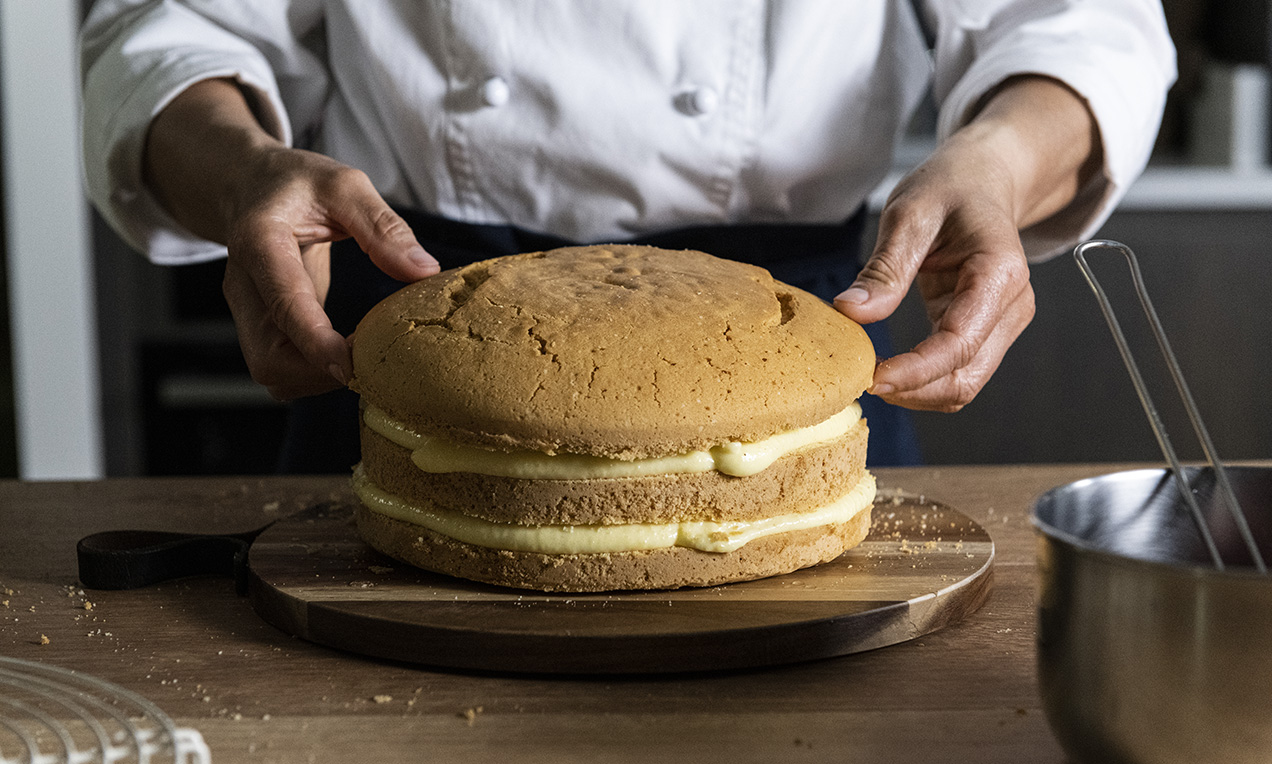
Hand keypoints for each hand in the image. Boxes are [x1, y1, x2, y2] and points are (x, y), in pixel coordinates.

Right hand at [219, 146, 438, 399]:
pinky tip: (348, 354)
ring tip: (365, 357)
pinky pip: (282, 370)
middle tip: (373, 361)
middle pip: (268, 358)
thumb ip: (383, 227)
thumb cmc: (298, 185)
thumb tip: (424, 271)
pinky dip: (315, 376)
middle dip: (320, 374)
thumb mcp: (344, 186)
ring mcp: (248, 314)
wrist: (252, 188)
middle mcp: (244, 286)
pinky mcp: (261, 329)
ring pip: (273, 373)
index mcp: (259, 242)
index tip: (351, 366)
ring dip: (320, 380)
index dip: (315, 341)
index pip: (283, 302)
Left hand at [835, 76, 1099, 411]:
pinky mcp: (987, 331)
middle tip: (859, 380)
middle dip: (913, 390)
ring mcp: (1003, 323)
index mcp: (999, 272)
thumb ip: (884, 268)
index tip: (871, 378)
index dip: (915, 370)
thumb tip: (850, 313)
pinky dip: (923, 381)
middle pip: (965, 376)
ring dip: (918, 392)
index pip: (958, 343)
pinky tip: (889, 369)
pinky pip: (957, 372)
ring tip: (869, 375)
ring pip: (964, 384)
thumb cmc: (948, 188)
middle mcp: (1012, 305)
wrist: (983, 180)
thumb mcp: (909, 214)